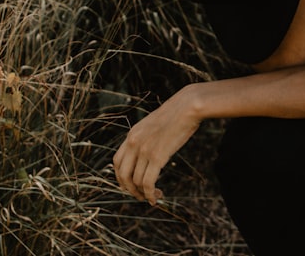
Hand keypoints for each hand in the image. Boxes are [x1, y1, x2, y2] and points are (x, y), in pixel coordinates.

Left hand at [112, 86, 200, 204]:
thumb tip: (149, 151)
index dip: (121, 178)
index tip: (131, 185)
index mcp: (132, 135)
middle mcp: (133, 143)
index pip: (117, 162)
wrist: (188, 106)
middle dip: (130, 190)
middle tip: (140, 196)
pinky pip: (148, 182)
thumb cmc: (177, 114)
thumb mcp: (154, 124)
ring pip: (136, 181)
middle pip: (123, 175)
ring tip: (153, 196)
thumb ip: (147, 137)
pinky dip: (150, 194)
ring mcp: (144, 150)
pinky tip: (155, 198)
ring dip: (143, 194)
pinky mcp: (157, 156)